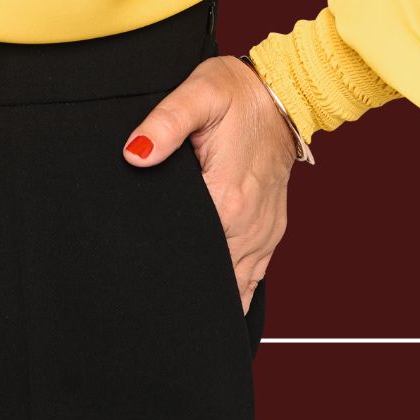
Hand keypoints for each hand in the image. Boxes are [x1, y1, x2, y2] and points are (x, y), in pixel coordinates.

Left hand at [124, 55, 298, 315]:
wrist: (284, 91)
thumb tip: (135, 154)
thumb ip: (165, 124)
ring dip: (214, 302)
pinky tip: (221, 311)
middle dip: (185, 299)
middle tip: (150, 323)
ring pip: (237, 284)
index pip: (190, 255)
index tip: (141, 296)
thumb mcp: (198, 95)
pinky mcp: (271, 228)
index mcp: (227, 199)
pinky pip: (256, 274)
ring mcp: (263, 230)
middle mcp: (248, 225)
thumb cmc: (237, 93)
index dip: (164, 275)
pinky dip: (238, 293)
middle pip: (212, 277)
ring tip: (181, 328)